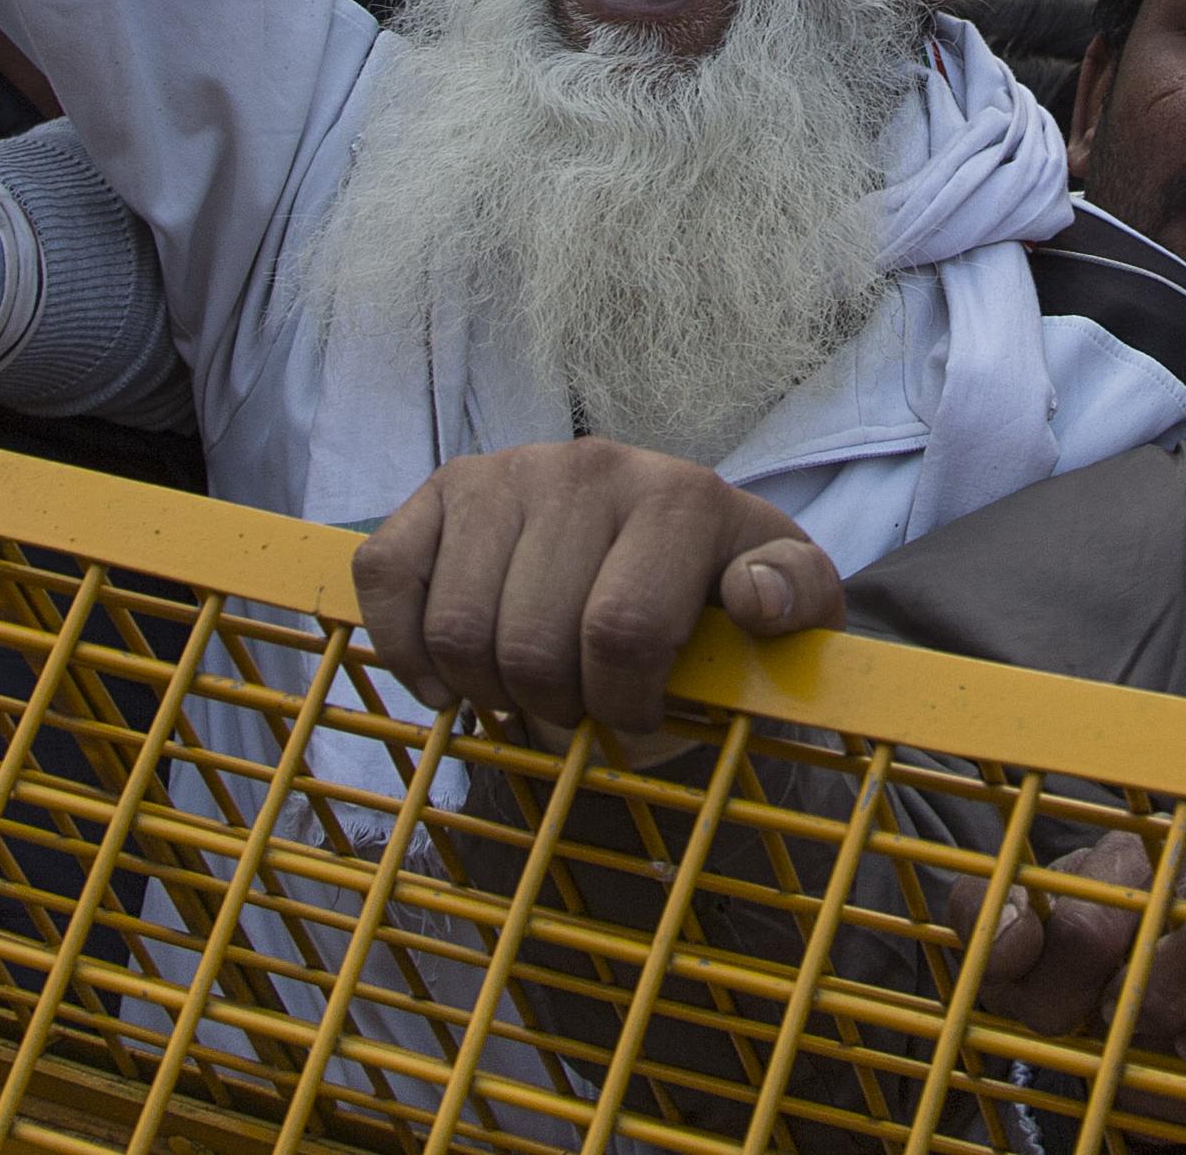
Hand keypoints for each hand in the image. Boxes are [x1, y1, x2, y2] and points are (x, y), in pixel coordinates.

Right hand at [350, 440, 841, 741]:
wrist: (661, 545)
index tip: (638, 720)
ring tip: (526, 692)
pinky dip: (406, 647)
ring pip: (458, 624)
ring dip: (486, 690)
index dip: (622, 707)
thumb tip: (753, 598)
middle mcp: (587, 465)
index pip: (623, 632)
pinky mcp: (440, 488)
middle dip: (553, 707)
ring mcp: (505, 470)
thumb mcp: (795, 603)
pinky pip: (386, 575)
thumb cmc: (724, 596)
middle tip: (576, 710)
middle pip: (532, 639)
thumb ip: (799, 601)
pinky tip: (450, 678)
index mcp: (680, 497)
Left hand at [946, 833, 1185, 1113]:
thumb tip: (1024, 932)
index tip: (1061, 1006)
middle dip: (1168, 980)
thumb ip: (990, 933)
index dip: (1088, 945)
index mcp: (1143, 871)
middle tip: (1129, 1026)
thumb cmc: (1055, 995)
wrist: (1096, 1070)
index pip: (1133, 881)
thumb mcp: (1003, 969)